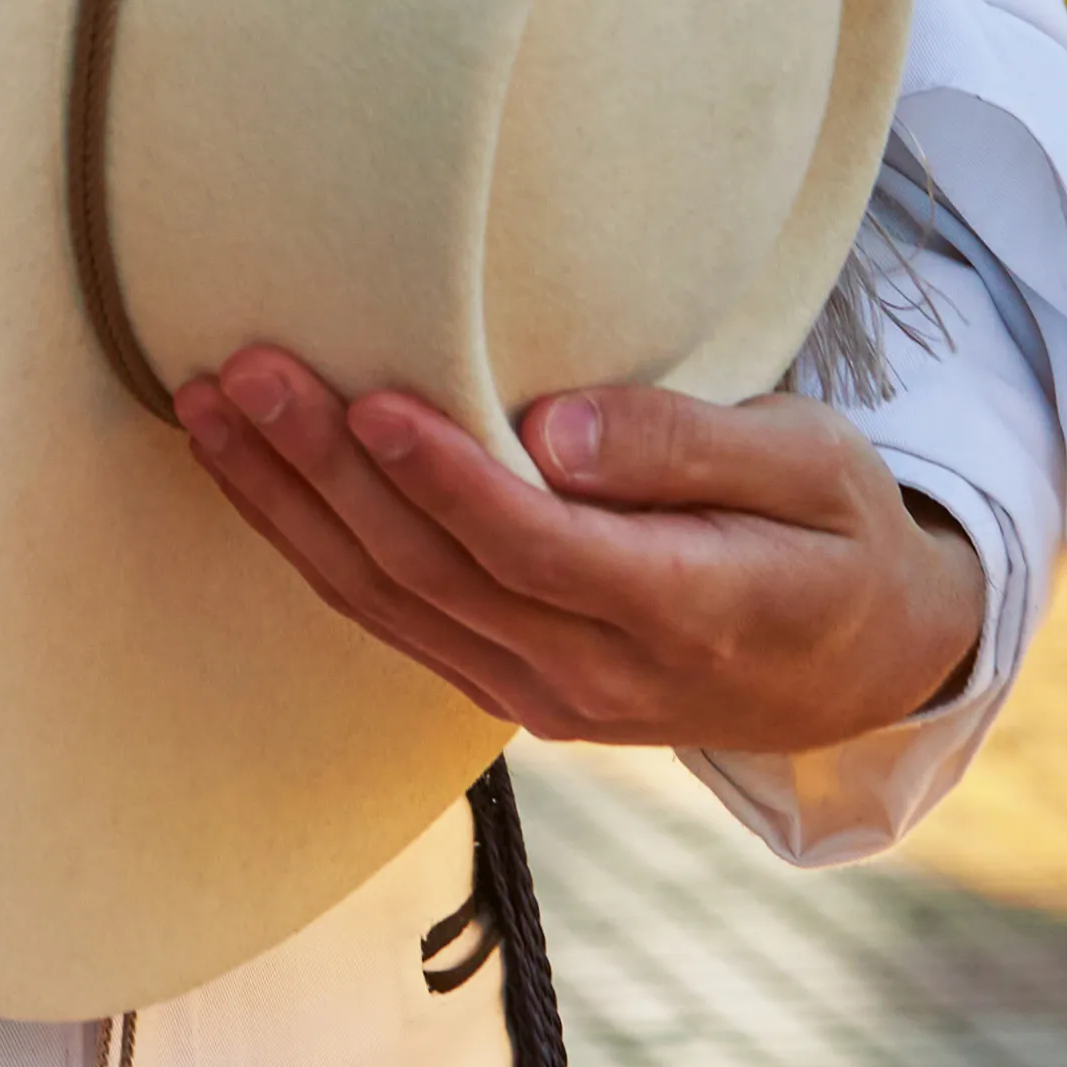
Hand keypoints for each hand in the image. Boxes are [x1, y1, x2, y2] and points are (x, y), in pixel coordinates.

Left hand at [169, 357, 988, 758]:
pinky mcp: (504, 683)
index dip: (450, 482)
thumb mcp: (813, 465)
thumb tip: (557, 429)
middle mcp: (596, 674)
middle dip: (327, 472)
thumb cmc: (835, 534)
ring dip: (290, 506)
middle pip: (436, 574)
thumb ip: (689, 446)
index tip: (375, 402)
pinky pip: (391, 618)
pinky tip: (252, 475)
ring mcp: (542, 694)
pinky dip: (311, 546)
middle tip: (248, 372)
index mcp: (687, 611)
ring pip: (389, 601)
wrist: (855, 670)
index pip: (540, 550)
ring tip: (211, 407)